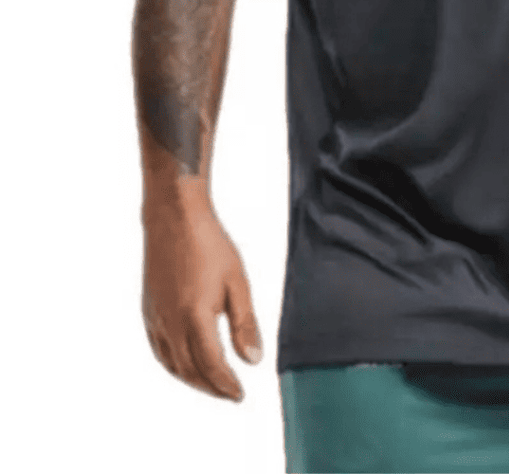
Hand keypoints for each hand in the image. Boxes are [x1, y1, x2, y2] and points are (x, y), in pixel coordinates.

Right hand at [142, 203, 262, 402]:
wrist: (174, 220)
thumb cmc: (211, 246)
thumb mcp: (238, 282)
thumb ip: (244, 323)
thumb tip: (252, 360)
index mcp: (195, 317)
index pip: (212, 365)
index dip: (226, 384)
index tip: (240, 394)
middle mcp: (171, 323)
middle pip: (190, 371)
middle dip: (211, 387)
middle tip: (231, 394)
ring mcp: (156, 319)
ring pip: (172, 364)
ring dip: (193, 380)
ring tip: (213, 385)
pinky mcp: (148, 311)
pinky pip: (159, 350)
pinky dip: (174, 365)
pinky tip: (186, 365)